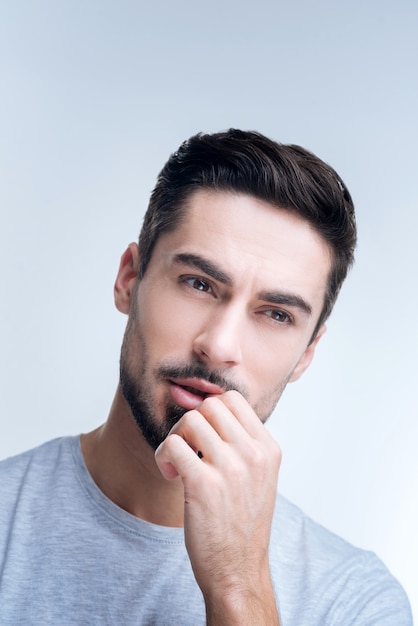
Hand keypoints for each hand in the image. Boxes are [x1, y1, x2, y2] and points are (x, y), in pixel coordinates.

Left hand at [155, 390, 281, 624]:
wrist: (239, 570)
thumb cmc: (242, 524)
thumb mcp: (258, 477)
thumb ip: (242, 444)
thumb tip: (209, 411)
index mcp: (268, 449)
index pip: (234, 400)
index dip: (210, 412)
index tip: (203, 437)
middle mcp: (253, 454)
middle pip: (210, 405)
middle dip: (191, 422)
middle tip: (187, 448)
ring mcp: (231, 468)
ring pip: (190, 420)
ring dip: (175, 438)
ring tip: (178, 464)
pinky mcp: (204, 484)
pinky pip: (173, 445)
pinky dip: (163, 456)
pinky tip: (171, 475)